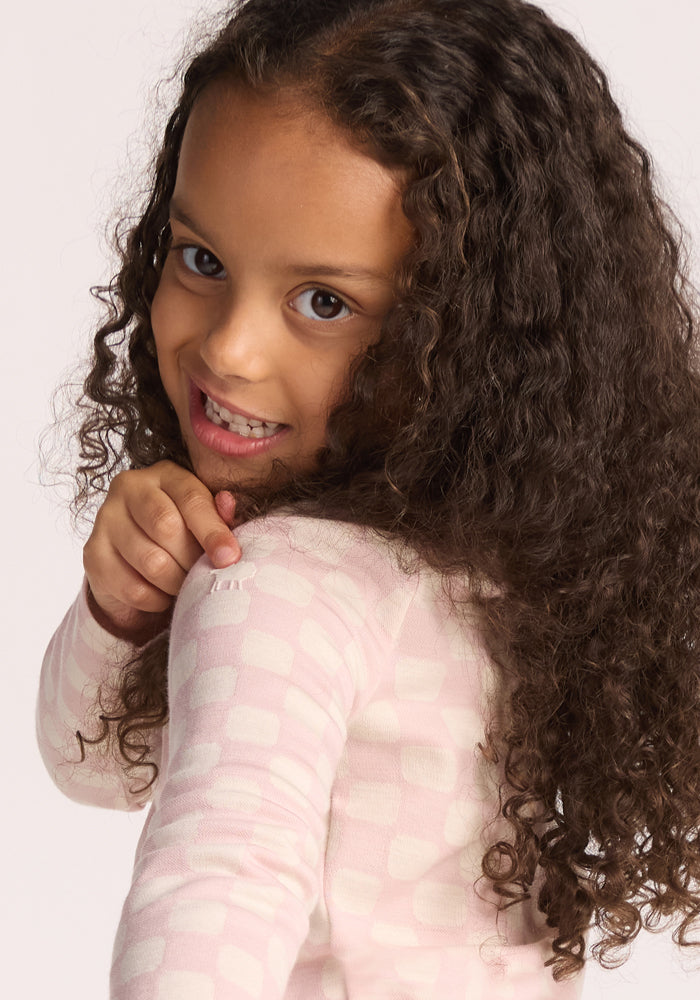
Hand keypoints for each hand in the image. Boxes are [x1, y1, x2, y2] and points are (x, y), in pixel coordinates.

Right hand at [83, 461, 240, 640]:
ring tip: (185, 584)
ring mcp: (106, 519)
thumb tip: (229, 504)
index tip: (230, 558)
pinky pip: (132, 587)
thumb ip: (218, 514)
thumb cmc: (183, 531)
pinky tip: (163, 594)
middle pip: (167, 528)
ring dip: (176, 582)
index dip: (213, 531)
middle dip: (192, 559)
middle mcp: (129, 488)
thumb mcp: (204, 518)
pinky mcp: (92, 554)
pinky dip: (156, 599)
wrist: (136, 557)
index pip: (190, 499)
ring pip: (151, 561)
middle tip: (204, 575)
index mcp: (165, 474)